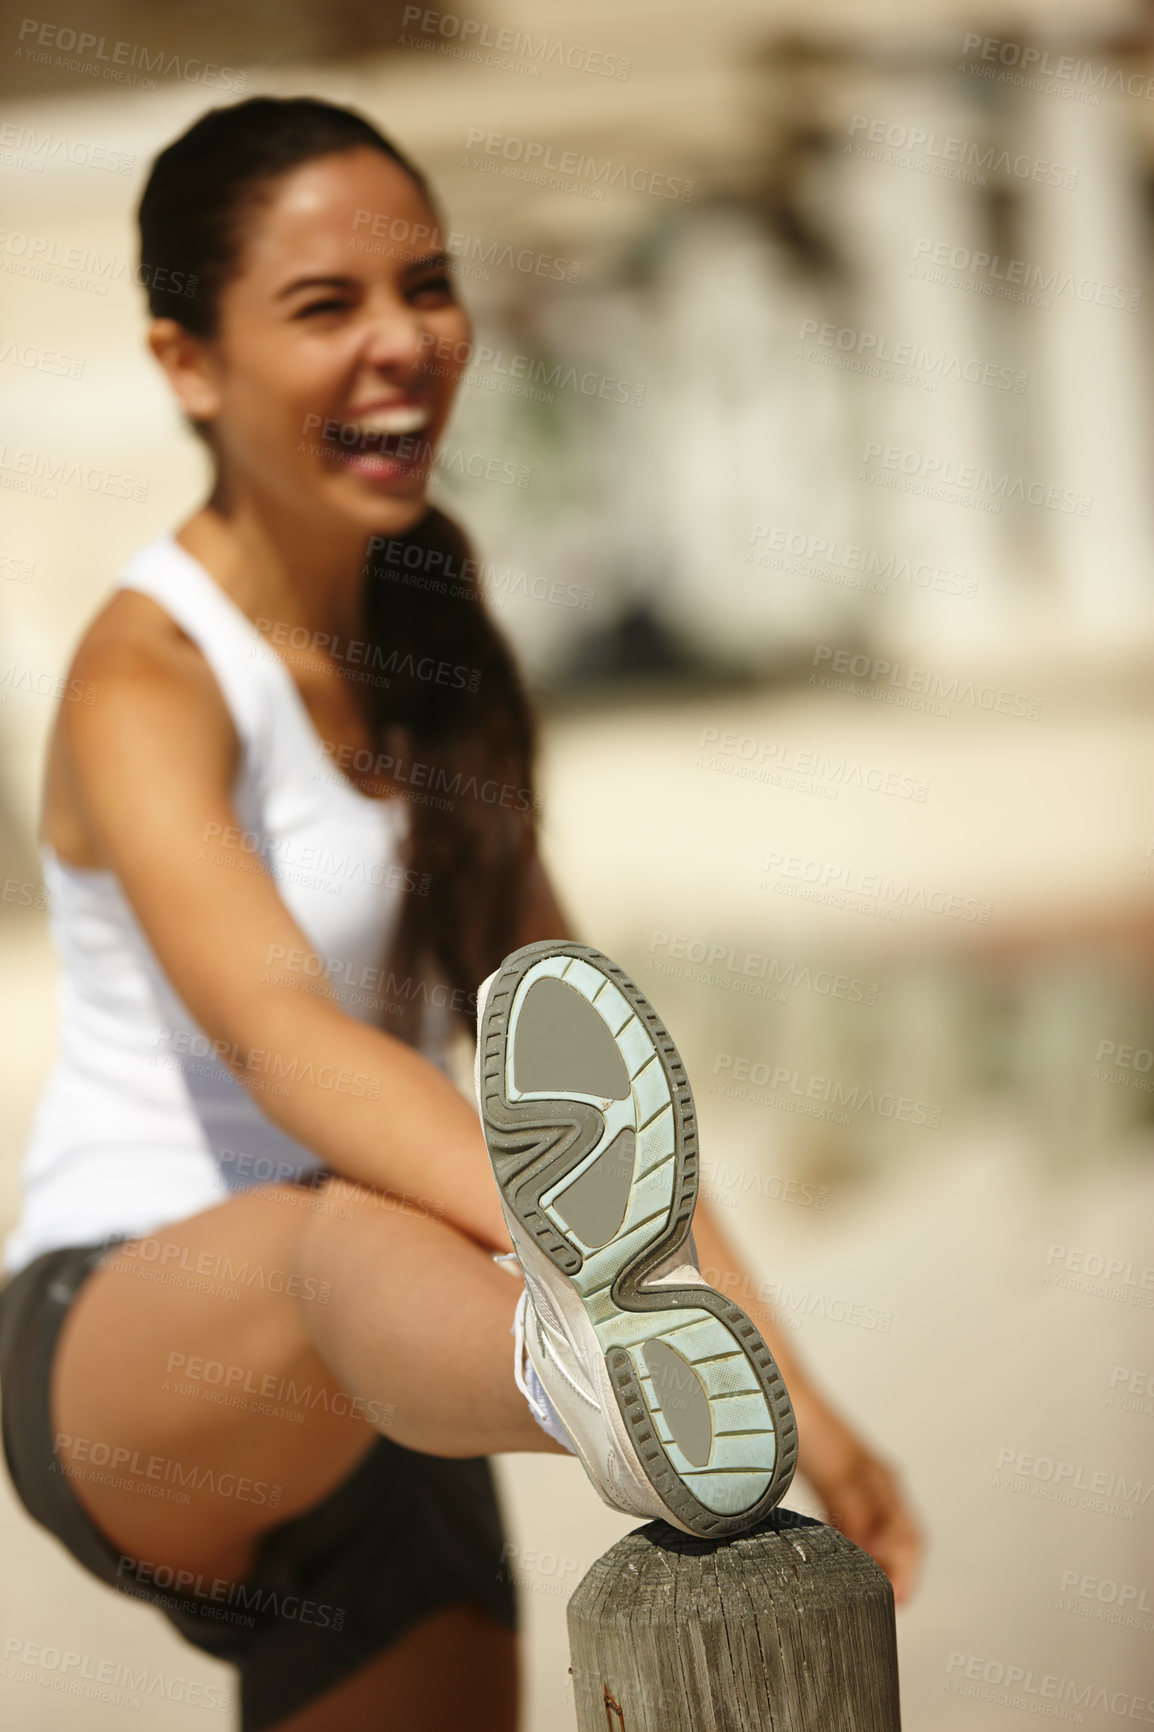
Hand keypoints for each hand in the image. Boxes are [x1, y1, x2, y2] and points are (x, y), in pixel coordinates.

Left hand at [791, 1385, 922, 1604]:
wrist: (781, 1399)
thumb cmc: (815, 1433)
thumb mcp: (842, 1481)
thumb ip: (861, 1520)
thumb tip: (874, 1559)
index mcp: (886, 1485)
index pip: (911, 1540)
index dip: (908, 1573)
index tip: (897, 1603)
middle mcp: (875, 1485)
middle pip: (893, 1539)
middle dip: (889, 1571)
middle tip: (873, 1601)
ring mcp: (851, 1483)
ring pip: (869, 1532)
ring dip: (867, 1559)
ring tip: (855, 1585)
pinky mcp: (827, 1482)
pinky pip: (845, 1520)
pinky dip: (844, 1541)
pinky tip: (830, 1553)